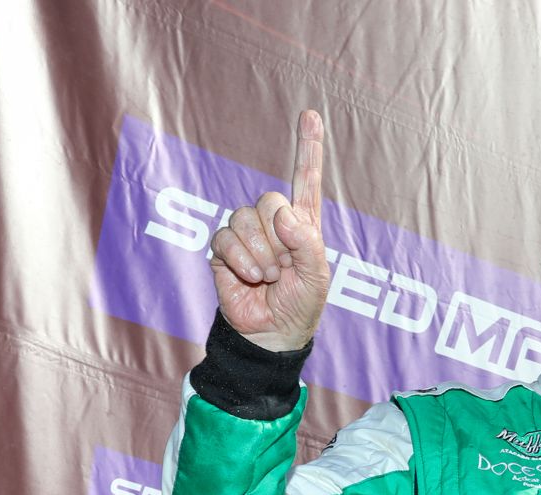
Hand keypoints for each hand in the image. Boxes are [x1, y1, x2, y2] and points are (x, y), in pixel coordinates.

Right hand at [210, 109, 330, 350]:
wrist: (271, 333)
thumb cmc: (300, 305)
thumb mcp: (317, 276)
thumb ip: (307, 243)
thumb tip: (284, 216)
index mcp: (302, 224)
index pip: (306, 179)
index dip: (308, 147)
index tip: (311, 115)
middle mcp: (273, 223)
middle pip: (269, 200)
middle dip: (278, 238)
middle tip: (283, 266)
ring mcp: (246, 234)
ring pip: (245, 218)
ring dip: (261, 253)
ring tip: (268, 276)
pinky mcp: (224, 249)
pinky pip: (226, 238)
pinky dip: (241, 260)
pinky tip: (251, 278)